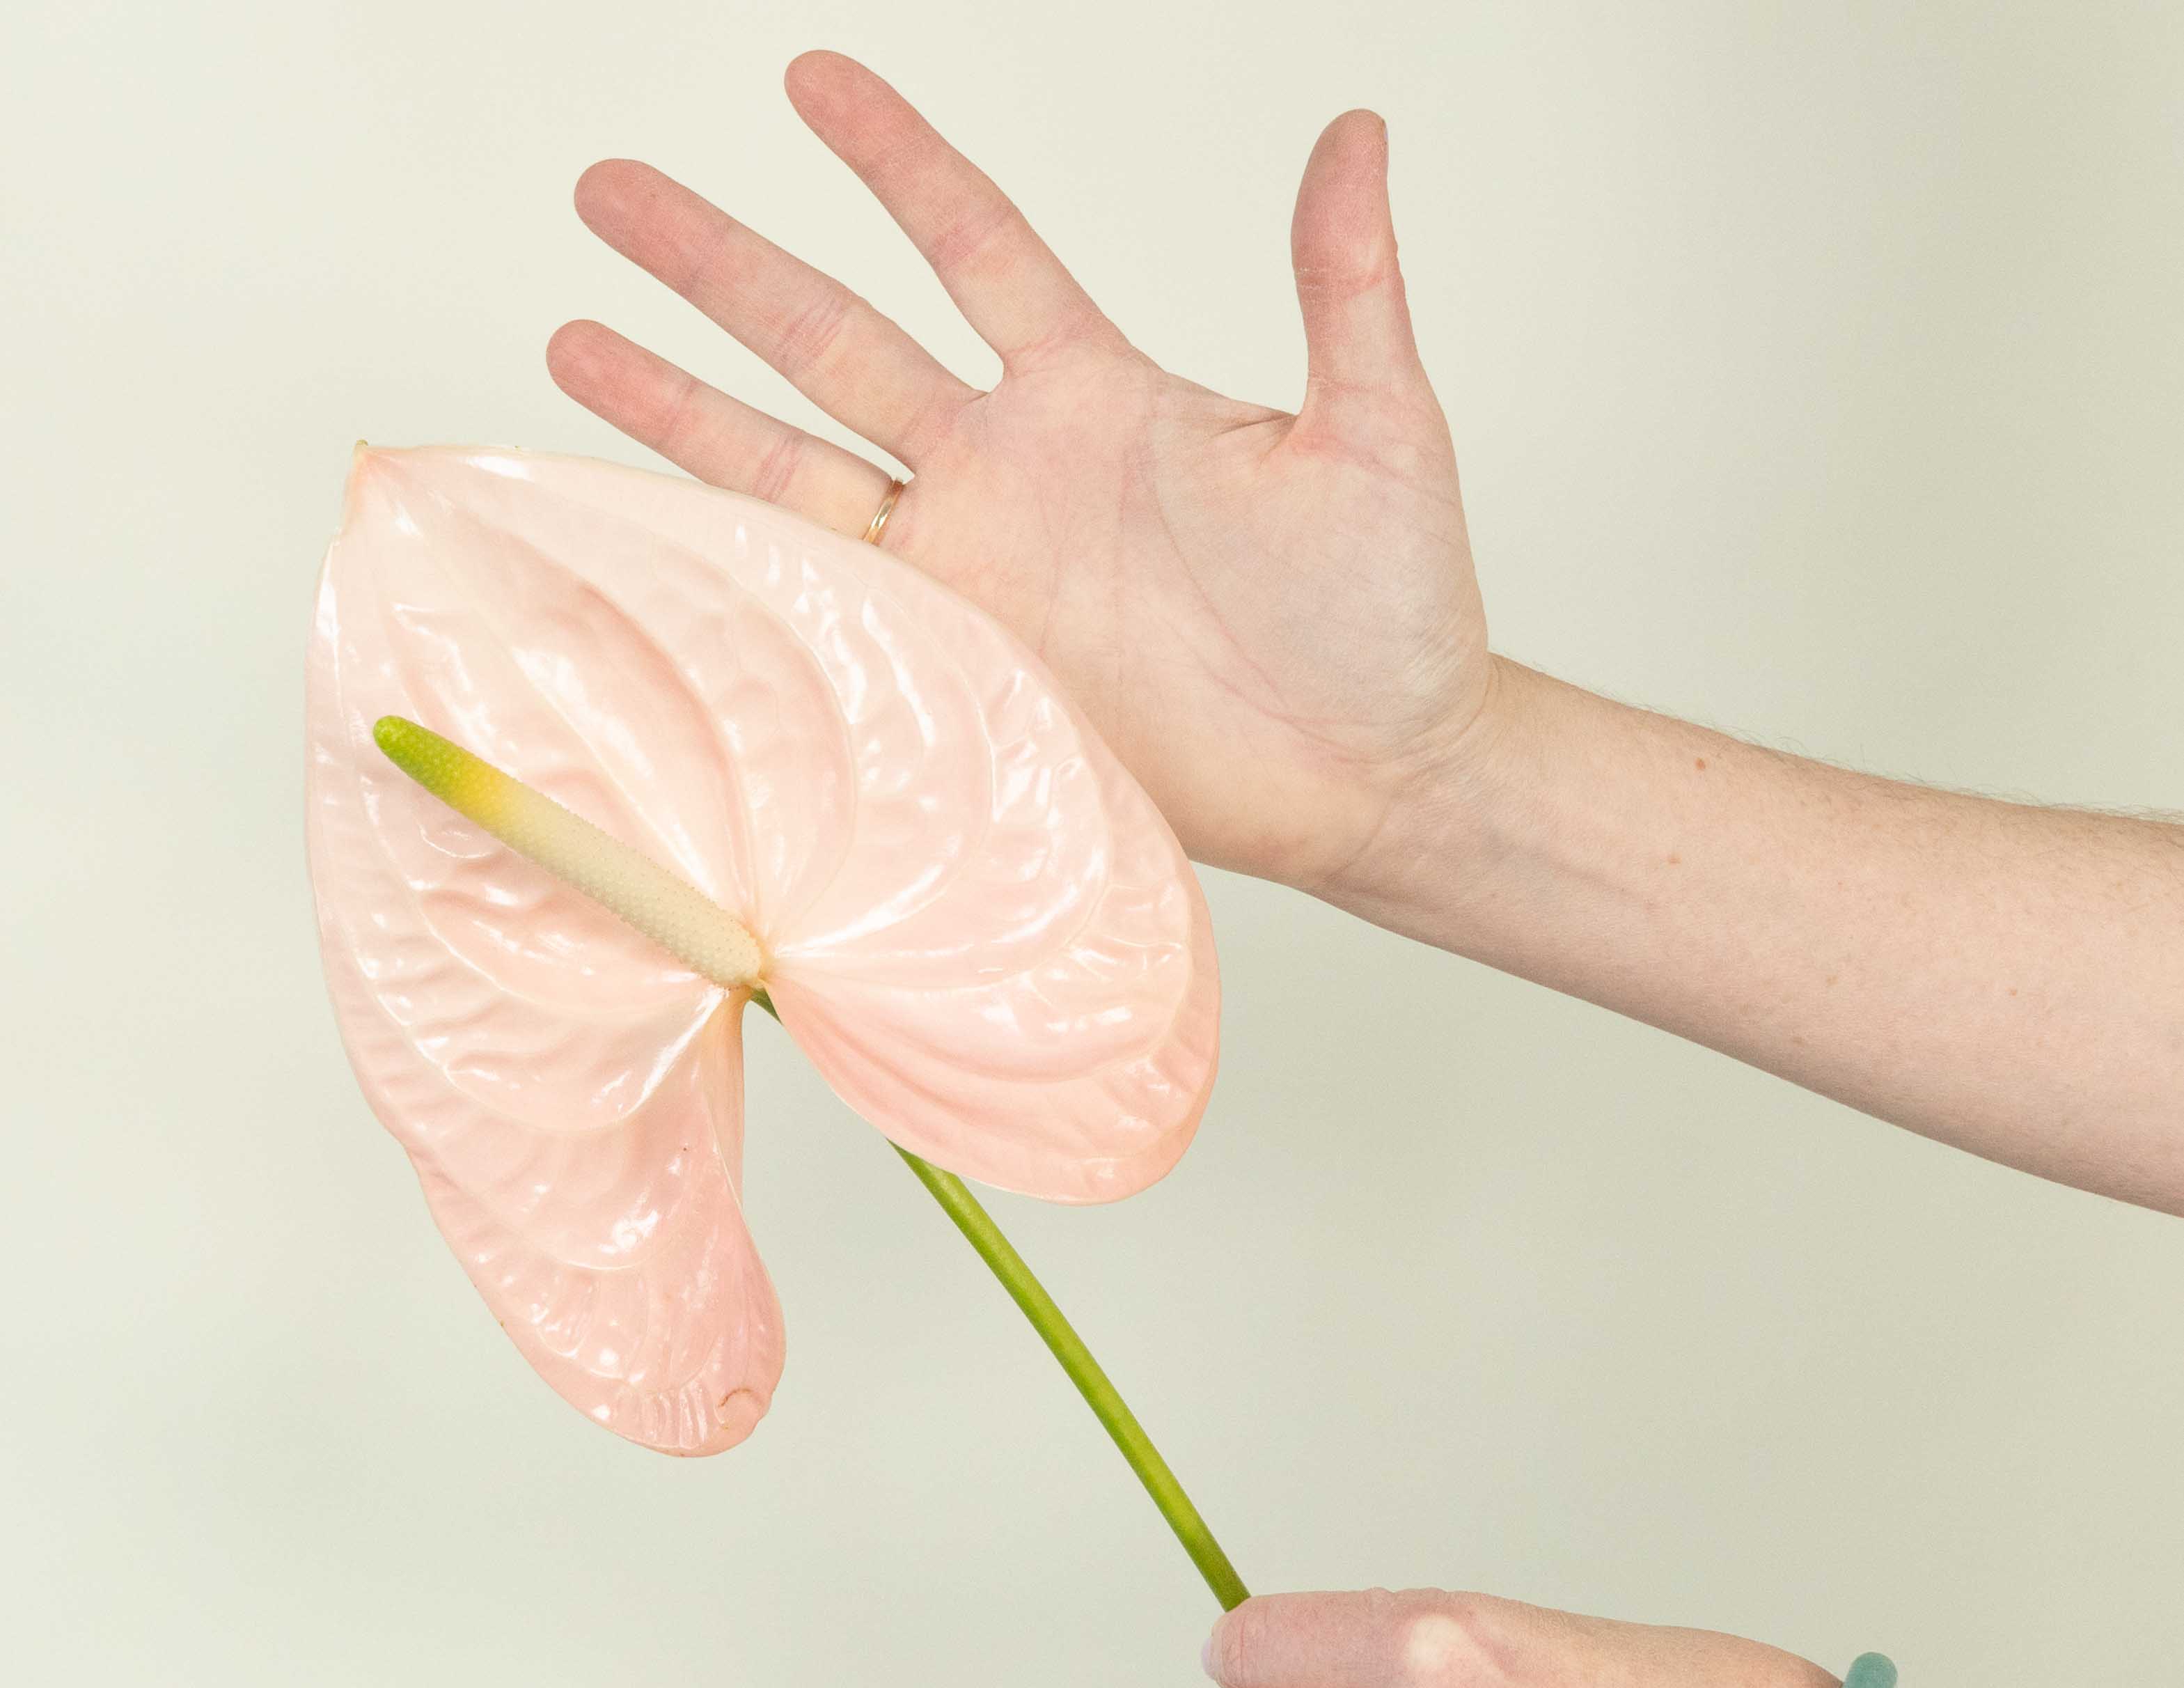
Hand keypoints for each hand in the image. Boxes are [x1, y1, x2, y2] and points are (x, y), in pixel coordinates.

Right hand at [547, 51, 1490, 895]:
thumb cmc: (1390, 609)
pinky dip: (745, 574)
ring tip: (571, 339)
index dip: (893, 162)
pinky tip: (654, 530)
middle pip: (835, 344)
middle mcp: (1011, 475)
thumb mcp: (1377, 429)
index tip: (808, 79)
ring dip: (685, 409)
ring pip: (797, 470)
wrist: (1372, 771)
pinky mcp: (966, 673)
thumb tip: (1357, 133)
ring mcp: (978, 575)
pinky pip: (834, 610)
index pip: (971, 247)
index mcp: (1097, 395)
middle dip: (721, 269)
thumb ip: (1345, 286)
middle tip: (609, 191)